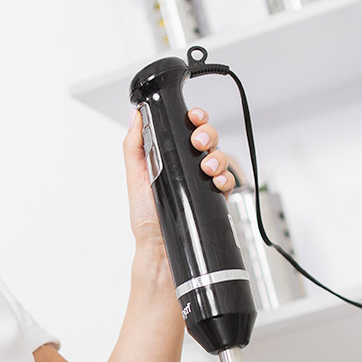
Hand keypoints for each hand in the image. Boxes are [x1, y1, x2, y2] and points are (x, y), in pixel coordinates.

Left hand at [122, 106, 233, 249]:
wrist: (159, 245)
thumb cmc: (146, 215)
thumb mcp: (135, 176)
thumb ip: (134, 144)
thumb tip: (135, 116)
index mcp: (170, 156)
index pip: (187, 129)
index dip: (194, 118)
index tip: (192, 117)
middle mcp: (188, 166)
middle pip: (207, 138)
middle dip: (207, 134)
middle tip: (198, 142)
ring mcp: (203, 181)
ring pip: (220, 157)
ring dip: (217, 157)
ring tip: (206, 168)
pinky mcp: (214, 197)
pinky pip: (228, 181)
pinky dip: (226, 179)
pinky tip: (216, 182)